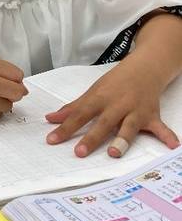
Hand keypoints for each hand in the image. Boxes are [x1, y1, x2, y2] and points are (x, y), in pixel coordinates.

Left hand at [45, 62, 179, 157]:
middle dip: (91, 138)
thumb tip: (50, 119)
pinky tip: (172, 145)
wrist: (144, 68)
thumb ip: (72, 108)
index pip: (79, 114)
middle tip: (79, 152)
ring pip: (129, 126)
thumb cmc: (115, 83)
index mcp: (99, 99)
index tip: (52, 140)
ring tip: (115, 153)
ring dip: (123, 139)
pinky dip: (167, 135)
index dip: (65, 127)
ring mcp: (135, 110)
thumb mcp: (92, 92)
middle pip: (102, 123)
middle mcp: (117, 105)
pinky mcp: (152, 115)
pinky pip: (160, 127)